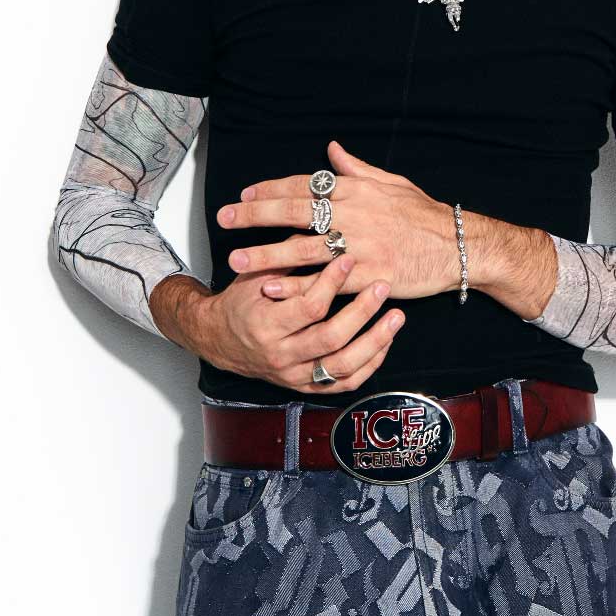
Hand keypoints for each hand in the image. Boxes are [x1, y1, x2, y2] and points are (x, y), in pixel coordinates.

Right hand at [199, 253, 405, 391]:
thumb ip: (287, 258)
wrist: (220, 341)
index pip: (308, 307)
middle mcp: (281, 355)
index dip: (332, 282)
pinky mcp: (306, 387)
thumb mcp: (255, 276)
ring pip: (343, 365)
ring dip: (375, 341)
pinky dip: (368, 364)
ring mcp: (295, 375)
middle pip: (331, 338)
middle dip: (362, 311)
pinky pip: (344, 383)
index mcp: (266, 325)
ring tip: (396, 317)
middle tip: (383, 286)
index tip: (349, 259)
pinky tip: (384, 343)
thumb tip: (321, 228)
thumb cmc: (241, 302)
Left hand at [216, 140, 459, 300]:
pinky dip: (298, 285)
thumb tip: (332, 150)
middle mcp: (353, 214)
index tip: (245, 194)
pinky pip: (326, 282)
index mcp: (356, 190)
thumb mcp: (392, 182)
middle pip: (294, 212)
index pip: (304, 186)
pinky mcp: (369, 275)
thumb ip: (357, 168)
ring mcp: (360, 246)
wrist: (457, 244)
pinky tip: (274, 289)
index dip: (271, 190)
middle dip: (255, 215)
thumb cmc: (424, 215)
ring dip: (267, 253)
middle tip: (225, 218)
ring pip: (304, 248)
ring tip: (238, 259)